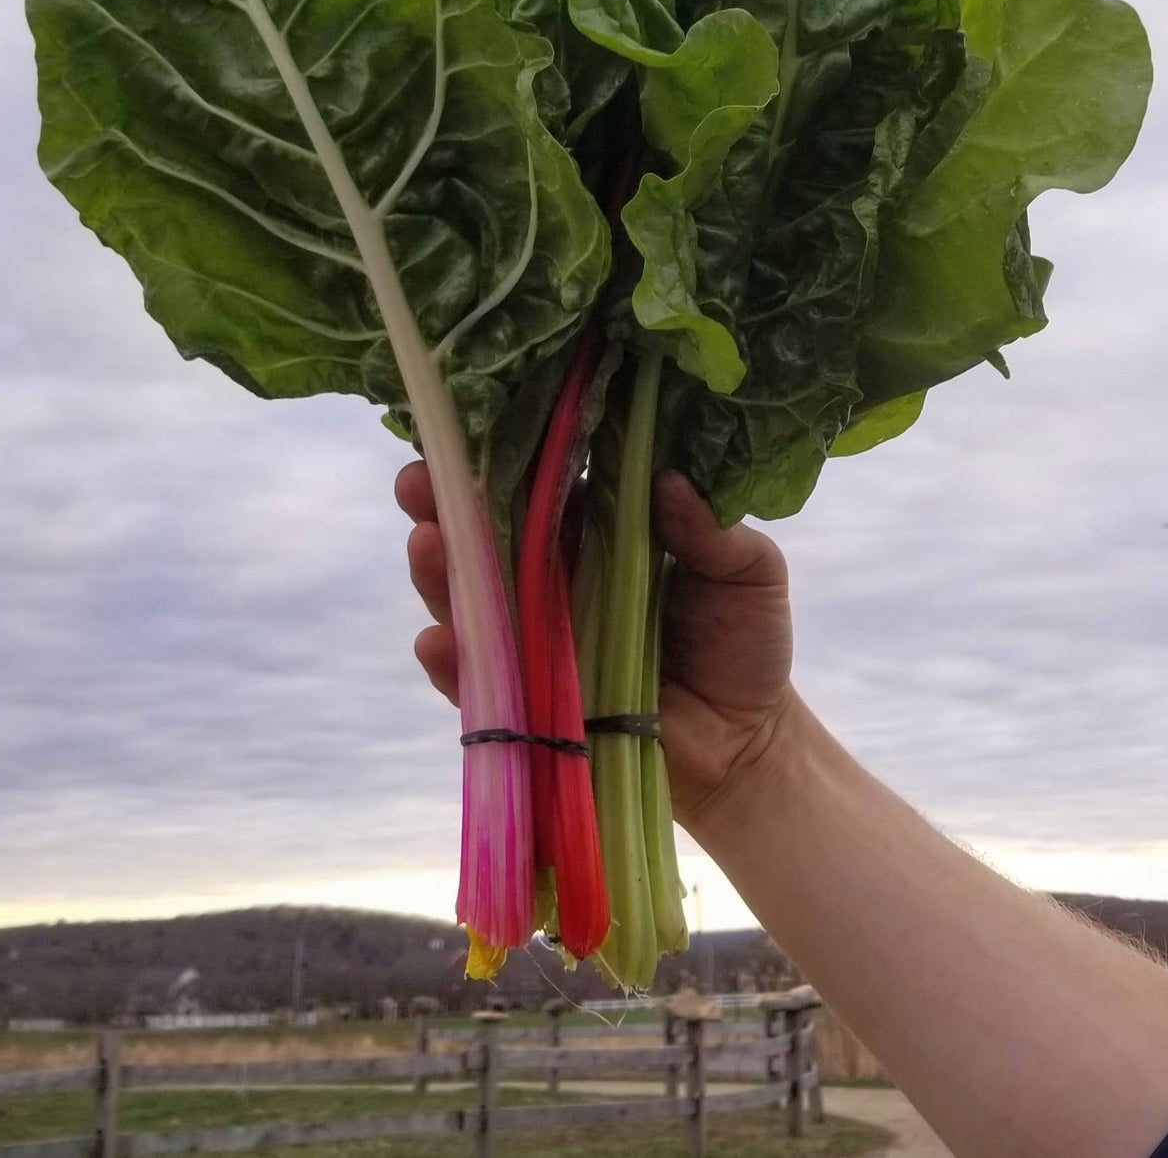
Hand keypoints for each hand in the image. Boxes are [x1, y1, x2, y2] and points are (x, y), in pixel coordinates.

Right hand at [395, 463, 794, 832]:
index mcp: (598, 528)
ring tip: (425, 542)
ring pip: (469, 597)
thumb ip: (714, 531)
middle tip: (418, 479)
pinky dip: (453, 663)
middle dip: (443, 501)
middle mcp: (553, 573)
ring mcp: (535, 637)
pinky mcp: (529, 701)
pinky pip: (479, 681)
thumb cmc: (743, 640)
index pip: (540, 477)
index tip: (468, 423)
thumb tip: (668, 482)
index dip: (502, 449)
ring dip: (438, 571)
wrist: (746, 742)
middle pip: (484, 530)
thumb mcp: (749, 573)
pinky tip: (439, 642)